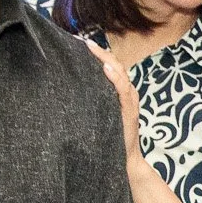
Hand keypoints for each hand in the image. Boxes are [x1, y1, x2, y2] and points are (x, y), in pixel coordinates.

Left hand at [84, 40, 141, 162]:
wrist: (124, 160)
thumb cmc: (110, 139)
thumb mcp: (100, 115)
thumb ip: (94, 99)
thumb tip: (72, 87)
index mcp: (120, 93)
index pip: (111, 67)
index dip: (98, 54)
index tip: (81, 44)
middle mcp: (127, 93)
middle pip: (116, 65)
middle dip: (100, 52)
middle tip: (82, 42)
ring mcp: (129, 101)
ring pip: (120, 72)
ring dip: (106, 59)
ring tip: (91, 48)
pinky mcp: (129, 110)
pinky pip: (123, 89)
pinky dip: (115, 77)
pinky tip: (105, 68)